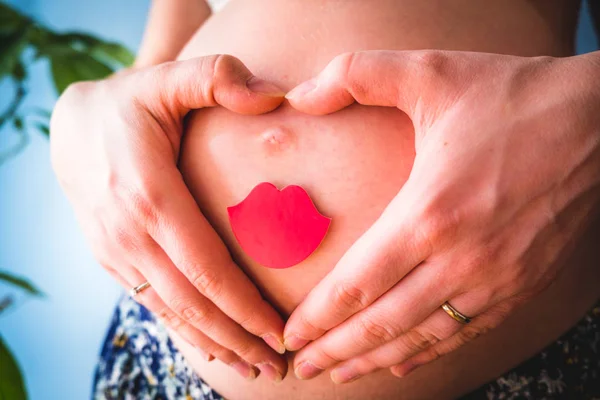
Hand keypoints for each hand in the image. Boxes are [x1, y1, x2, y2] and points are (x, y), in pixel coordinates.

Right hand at [50, 55, 288, 381]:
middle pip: (192, 303)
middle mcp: (129, 234)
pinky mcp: (113, 260)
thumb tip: (273, 95)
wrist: (72, 127)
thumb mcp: (167, 77)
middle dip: (237, 338)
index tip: (281, 332)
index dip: (244, 306)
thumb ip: (216, 77)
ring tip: (254, 367)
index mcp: (149, 195)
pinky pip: (152, 305)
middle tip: (279, 365)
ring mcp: (116, 252)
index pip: (206, 268)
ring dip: (215, 343)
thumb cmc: (131, 104)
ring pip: (171, 312)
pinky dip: (184, 331)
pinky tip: (213, 345)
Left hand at [283, 50, 599, 381]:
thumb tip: (299, 94)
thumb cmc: (512, 97)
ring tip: (340, 373)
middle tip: (301, 368)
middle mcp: (463, 258)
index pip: (358, 284)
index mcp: (431, 213)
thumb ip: (356, 75)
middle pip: (384, 322)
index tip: (290, 336)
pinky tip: (402, 360)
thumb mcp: (431, 72)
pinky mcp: (522, 283)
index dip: (319, 318)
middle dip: (335, 350)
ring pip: (423, 337)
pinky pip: (465, 331)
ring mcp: (497, 278)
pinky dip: (427, 351)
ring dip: (375, 359)